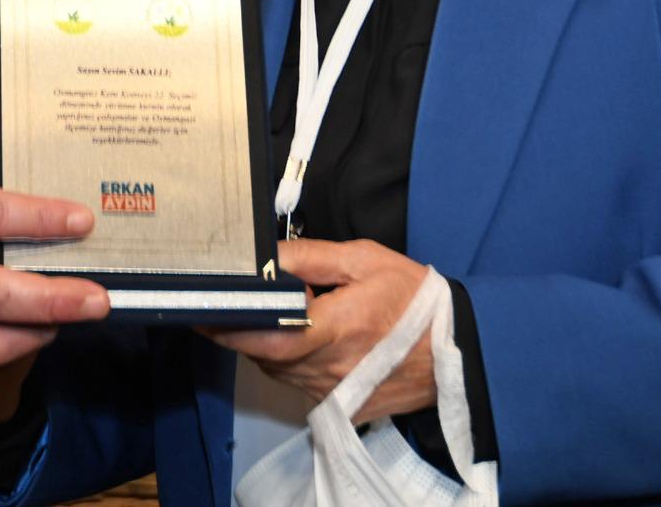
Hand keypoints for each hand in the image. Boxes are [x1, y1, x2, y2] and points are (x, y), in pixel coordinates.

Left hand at [205, 237, 434, 419]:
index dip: (228, 325)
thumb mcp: (365, 260)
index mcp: (334, 328)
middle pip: (263, 352)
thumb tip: (267, 255)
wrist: (458, 351)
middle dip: (248, 326)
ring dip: (270, 343)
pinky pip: (298, 383)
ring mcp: (332, 391)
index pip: (264, 336)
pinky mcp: (340, 405)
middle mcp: (327, 368)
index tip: (202, 309)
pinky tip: (308, 339)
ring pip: (277, 370)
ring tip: (288, 314)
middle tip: (252, 297)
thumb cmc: (414, 300)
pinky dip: (291, 362)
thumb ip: (310, 257)